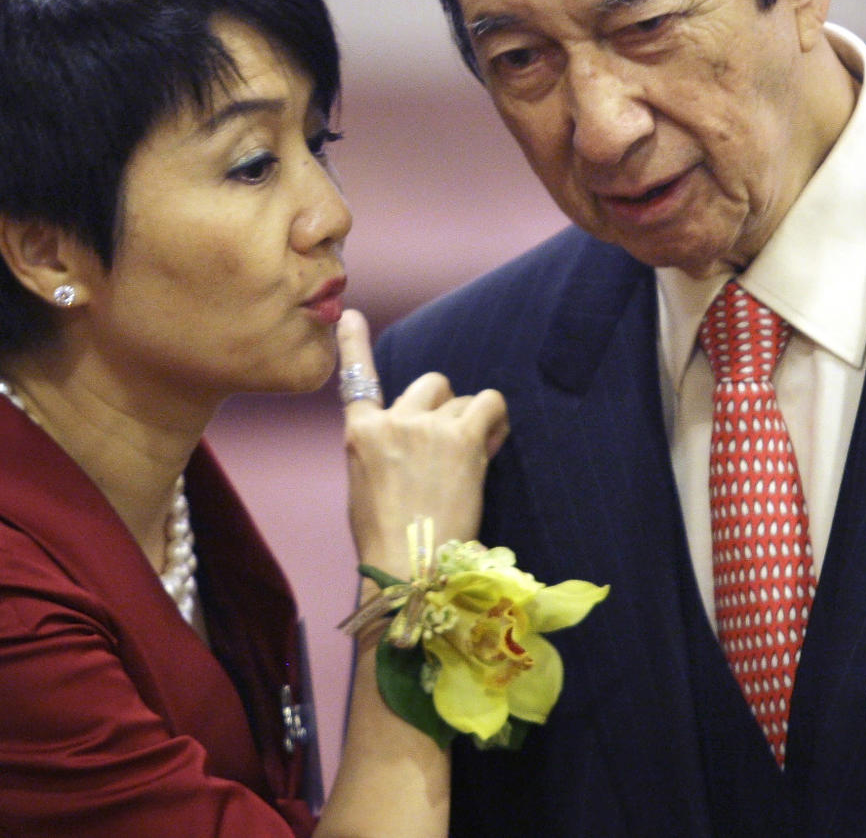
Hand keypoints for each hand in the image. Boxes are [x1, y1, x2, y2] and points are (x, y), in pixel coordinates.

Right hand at [336, 309, 507, 576]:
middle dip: (445, 409)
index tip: (351, 314)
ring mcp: (426, 426)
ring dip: (471, 423)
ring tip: (472, 459)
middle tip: (451, 447)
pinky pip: (490, 403)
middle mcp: (391, 420)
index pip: (357, 379)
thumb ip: (384, 453)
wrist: (408, 568)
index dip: (354, 343)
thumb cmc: (389, 542)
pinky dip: (496, 421)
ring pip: (462, 399)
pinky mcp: (461, 436)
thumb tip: (415, 448)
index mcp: (359, 434)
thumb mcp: (366, 489)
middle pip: (430, 384)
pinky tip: (493, 444)